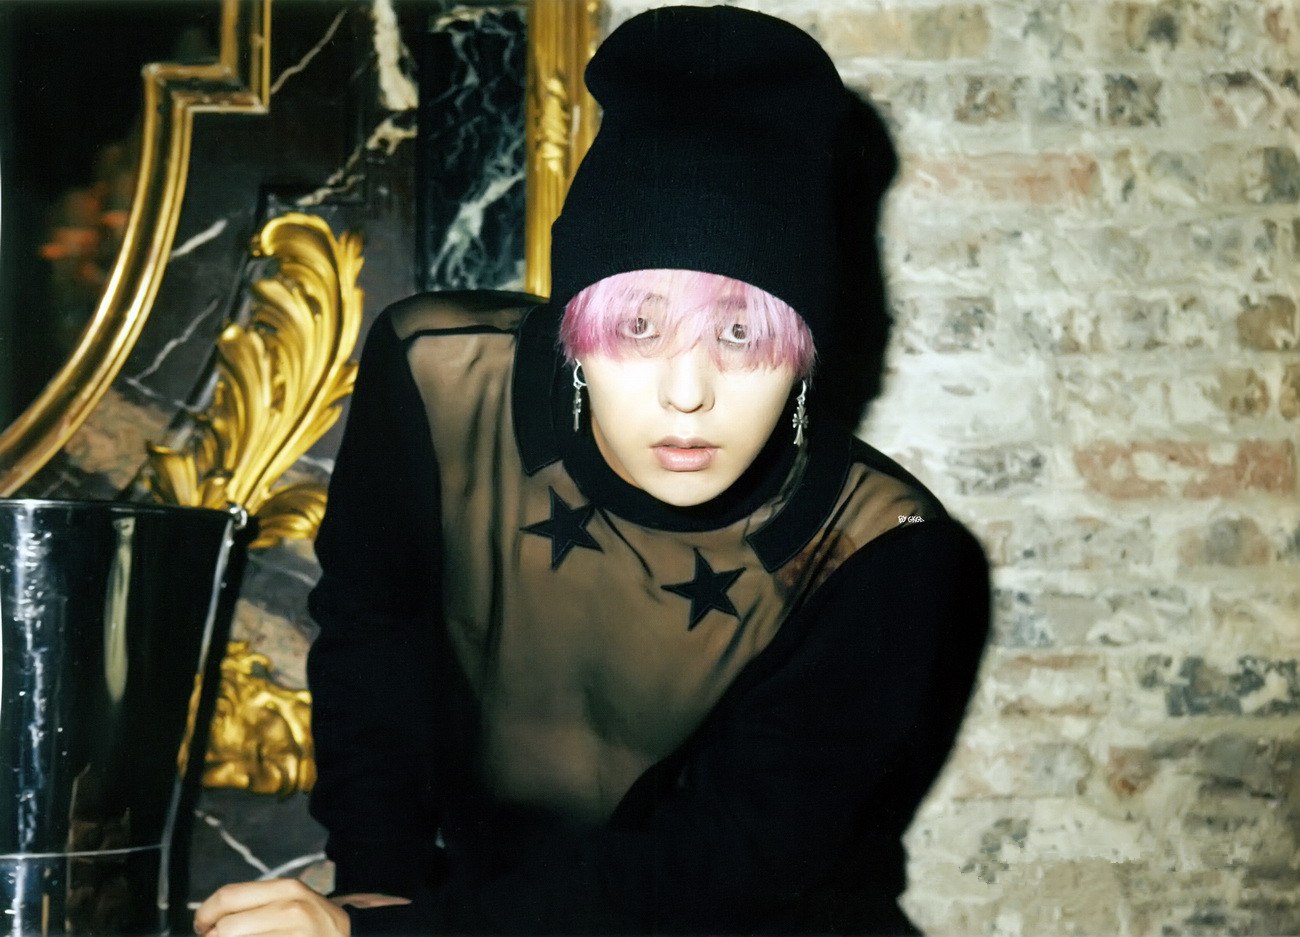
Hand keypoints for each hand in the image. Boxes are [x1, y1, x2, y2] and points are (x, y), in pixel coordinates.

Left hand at [194, 878, 407, 935]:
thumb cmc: (312, 923)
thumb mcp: (289, 902)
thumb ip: (253, 906)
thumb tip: (208, 926)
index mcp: (287, 889)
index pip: (228, 897)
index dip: (205, 913)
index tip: (201, 925)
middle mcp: (291, 910)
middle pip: (226, 928)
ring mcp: (295, 935)